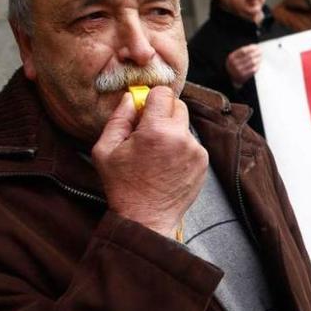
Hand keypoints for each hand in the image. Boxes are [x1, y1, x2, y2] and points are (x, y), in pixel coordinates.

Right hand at [92, 87, 208, 238]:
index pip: (163, 93)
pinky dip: (181, 147)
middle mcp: (181, 137)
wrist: (147, 218)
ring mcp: (196, 150)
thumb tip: (131, 98)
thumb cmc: (123, 186)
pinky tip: (167, 164)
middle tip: (148, 131)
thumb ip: (118, 118)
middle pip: (178, 105)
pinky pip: (192, 143)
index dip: (152, 98)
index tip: (144, 109)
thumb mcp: (106, 150)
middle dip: (163, 113)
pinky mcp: (204, 161)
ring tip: (156, 154)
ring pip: (184, 125)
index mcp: (156, 130)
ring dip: (172, 131)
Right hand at [226, 44, 261, 87]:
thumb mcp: (234, 58)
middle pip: (249, 56)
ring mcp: (238, 70)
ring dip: (258, 59)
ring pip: (252, 62)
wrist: (232, 77)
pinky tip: (259, 64)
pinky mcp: (243, 76)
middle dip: (256, 53)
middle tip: (261, 51)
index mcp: (231, 57)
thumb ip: (242, 53)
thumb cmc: (235, 65)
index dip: (251, 48)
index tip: (256, 46)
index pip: (243, 50)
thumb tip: (254, 47)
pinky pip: (253, 69)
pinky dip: (257, 66)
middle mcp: (234, 64)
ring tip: (260, 57)